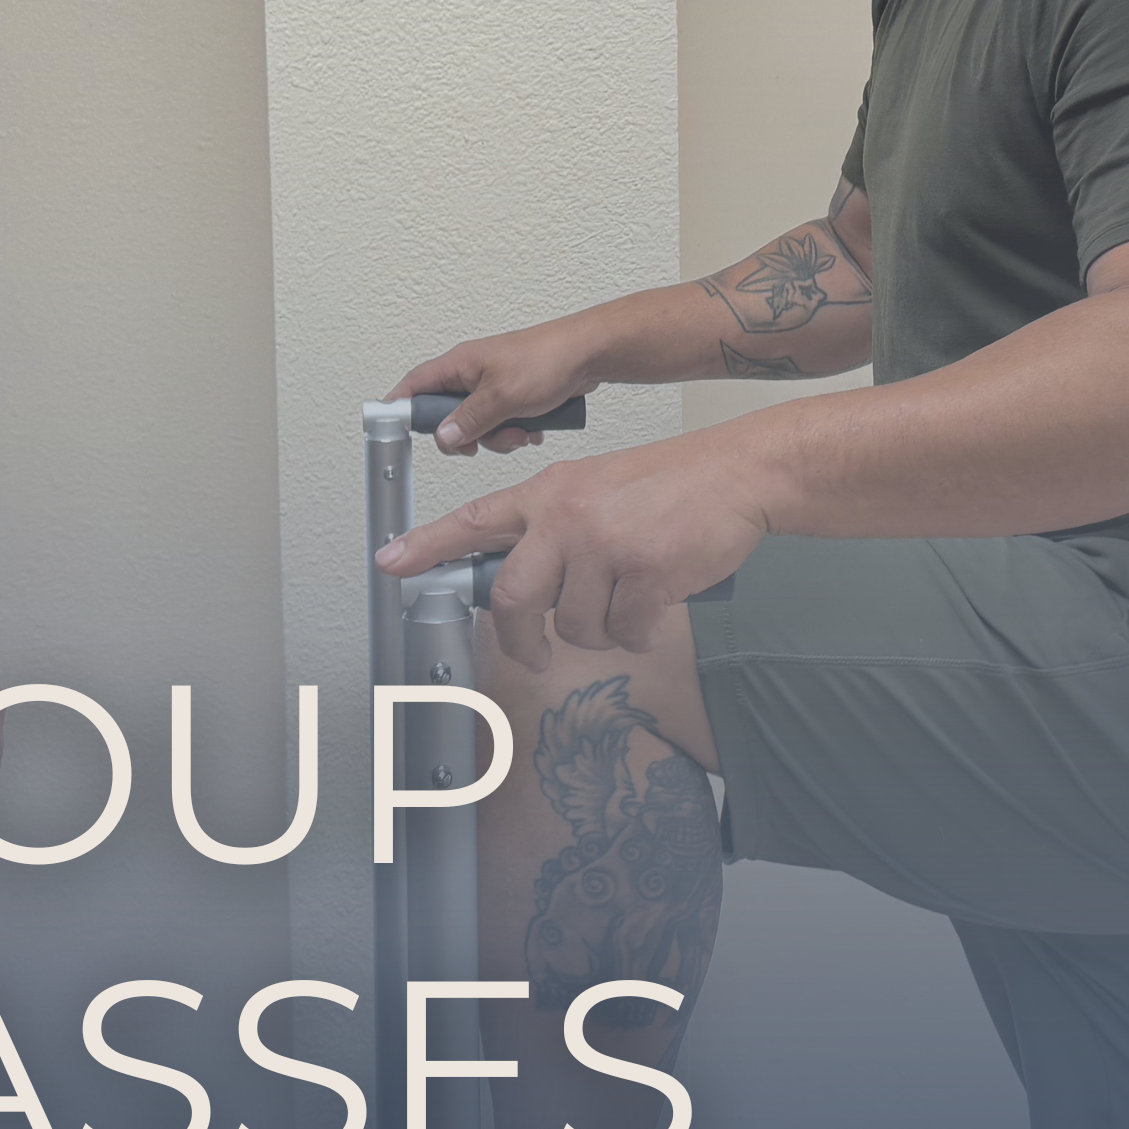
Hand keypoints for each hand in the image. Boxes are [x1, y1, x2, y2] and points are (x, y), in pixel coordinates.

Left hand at [376, 432, 768, 668]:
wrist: (738, 474)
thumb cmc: (672, 484)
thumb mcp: (596, 488)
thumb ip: (555, 529)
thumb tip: (525, 586)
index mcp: (550, 493)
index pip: (474, 521)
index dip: (428, 547)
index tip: (390, 563)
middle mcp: (568, 518)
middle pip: (514, 599)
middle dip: (521, 640)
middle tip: (535, 654)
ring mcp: (605, 546)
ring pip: (575, 625)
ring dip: (600, 630)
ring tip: (626, 602)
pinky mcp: (645, 574)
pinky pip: (624, 632)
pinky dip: (639, 631)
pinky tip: (656, 604)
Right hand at [389, 321, 601, 456]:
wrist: (589, 355)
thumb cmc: (548, 358)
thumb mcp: (502, 397)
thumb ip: (469, 420)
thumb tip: (443, 436)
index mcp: (460, 364)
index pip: (416, 385)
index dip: (402, 407)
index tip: (395, 429)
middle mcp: (473, 374)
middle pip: (448, 415)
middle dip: (466, 435)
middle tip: (480, 441)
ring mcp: (493, 386)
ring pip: (477, 426)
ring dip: (497, 437)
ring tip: (520, 432)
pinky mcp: (513, 397)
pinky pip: (501, 425)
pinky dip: (514, 433)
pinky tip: (533, 429)